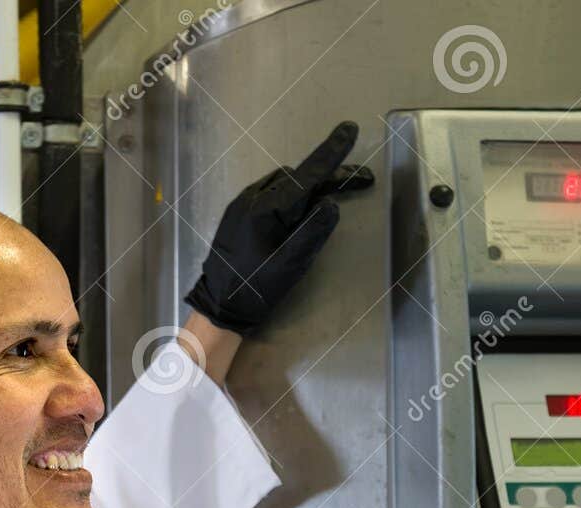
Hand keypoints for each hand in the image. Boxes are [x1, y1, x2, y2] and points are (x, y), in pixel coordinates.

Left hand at [184, 121, 374, 335]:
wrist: (218, 304)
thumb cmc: (256, 288)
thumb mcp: (290, 265)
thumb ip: (313, 233)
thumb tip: (332, 203)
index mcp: (265, 208)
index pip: (306, 174)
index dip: (332, 152)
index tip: (350, 129)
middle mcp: (252, 198)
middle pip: (299, 178)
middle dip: (330, 177)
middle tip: (362, 183)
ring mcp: (242, 204)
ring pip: (284, 184)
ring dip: (310, 187)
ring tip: (333, 199)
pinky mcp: (237, 213)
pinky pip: (271, 194)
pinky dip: (291, 196)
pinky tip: (300, 211)